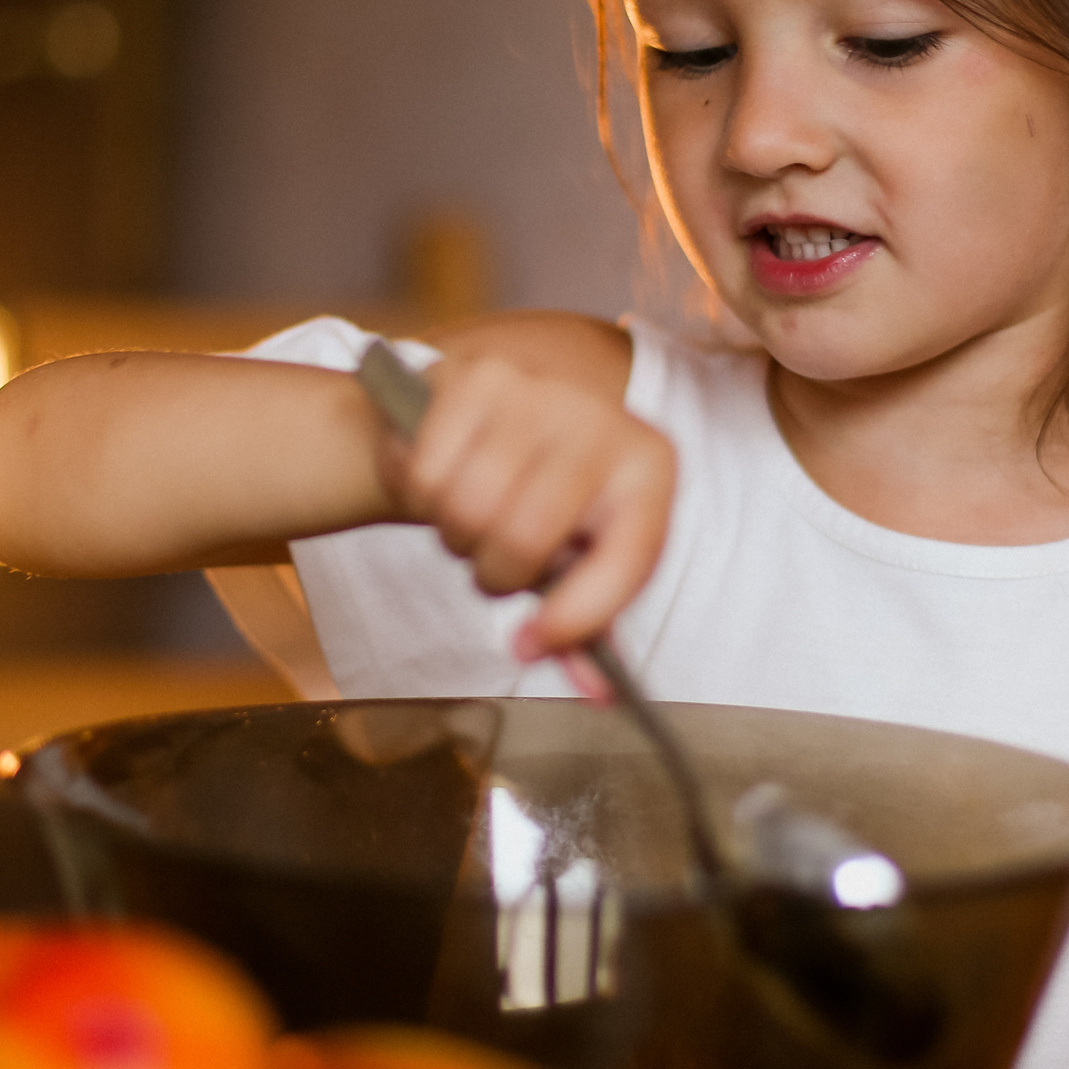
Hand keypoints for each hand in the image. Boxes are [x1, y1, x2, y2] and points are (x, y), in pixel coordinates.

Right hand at [376, 353, 674, 653]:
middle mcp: (601, 419)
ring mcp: (538, 389)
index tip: (532, 644)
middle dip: (495, 575)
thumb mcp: (577, 557)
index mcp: (650, 466)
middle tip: (494, 562)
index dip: (577, 618)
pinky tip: (439, 476)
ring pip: (468, 510)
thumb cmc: (539, 498)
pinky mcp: (474, 375)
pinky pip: (425, 474)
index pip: (629, 558)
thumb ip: (586, 626)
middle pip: (527, 540)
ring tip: (470, 515)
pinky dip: (418, 495)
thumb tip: (598, 693)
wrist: (485, 414)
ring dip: (455, 536)